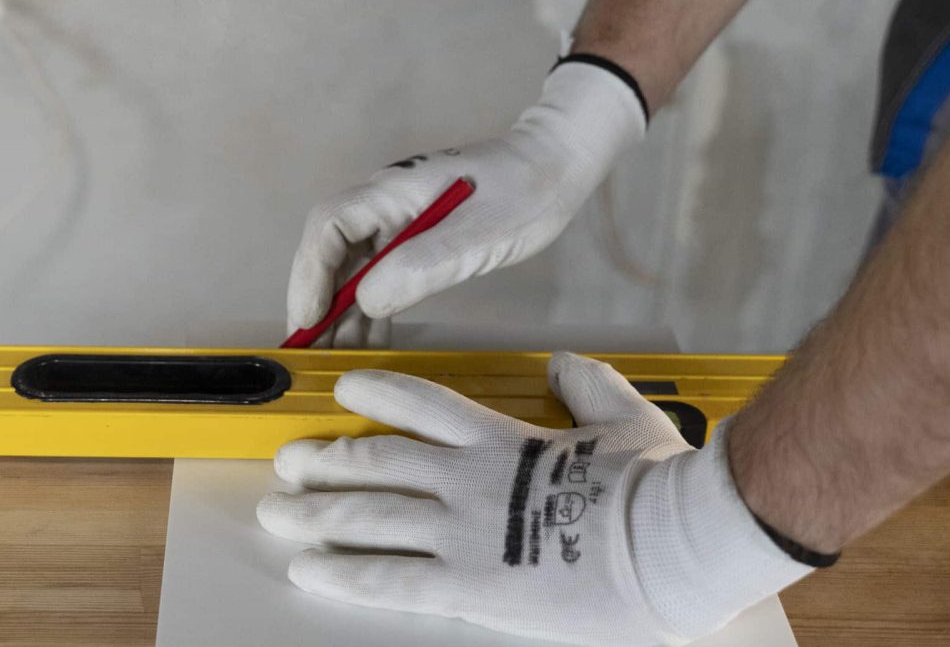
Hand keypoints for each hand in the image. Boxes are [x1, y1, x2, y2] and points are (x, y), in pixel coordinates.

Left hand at [257, 353, 815, 644]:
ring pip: (368, 515)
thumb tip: (565, 365)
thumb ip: (588, 387)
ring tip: (277, 511)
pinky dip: (342, 572)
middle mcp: (469, 477)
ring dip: (316, 513)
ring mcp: (463, 530)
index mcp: (502, 438)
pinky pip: (388, 578)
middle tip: (289, 463)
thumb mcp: (627, 417)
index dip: (375, 392)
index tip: (345, 390)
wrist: (672, 543)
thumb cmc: (658, 487)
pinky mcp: (469, 584)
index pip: (421, 403)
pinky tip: (308, 569)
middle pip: (376, 460)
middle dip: (324, 461)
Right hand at [286, 62, 645, 346]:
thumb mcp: (478, 236)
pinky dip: (370, 307)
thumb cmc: (523, 193)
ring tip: (338, 359)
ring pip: (352, 267)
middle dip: (318, 302)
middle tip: (311, 354)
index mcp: (391, 191)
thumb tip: (365, 301)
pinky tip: (371, 341)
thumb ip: (422, 265)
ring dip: (342, 312)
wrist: (557, 166)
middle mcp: (383, 202)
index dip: (309, 275)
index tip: (308, 320)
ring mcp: (397, 219)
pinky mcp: (415, 236)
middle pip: (330, 251)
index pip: (328, 228)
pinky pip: (378, 273)